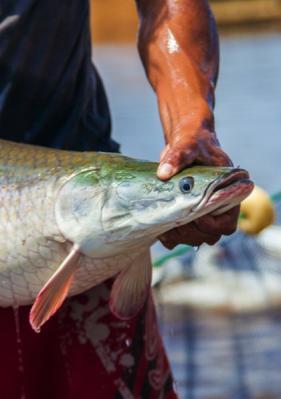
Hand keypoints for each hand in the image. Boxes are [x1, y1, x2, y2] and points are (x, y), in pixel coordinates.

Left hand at [157, 127, 239, 248]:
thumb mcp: (187, 146)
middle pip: (210, 236)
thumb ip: (177, 157)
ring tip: (164, 226)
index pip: (227, 224)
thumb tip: (163, 173)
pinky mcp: (185, 215)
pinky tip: (159, 228)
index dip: (212, 225)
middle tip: (174, 221)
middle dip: (192, 232)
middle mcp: (216, 208)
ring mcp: (200, 213)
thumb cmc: (193, 143)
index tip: (193, 212)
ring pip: (196, 238)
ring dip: (180, 236)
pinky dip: (170, 237)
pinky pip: (180, 236)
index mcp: (227, 196)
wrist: (183, 145)